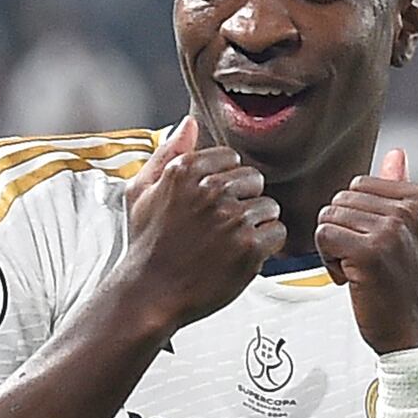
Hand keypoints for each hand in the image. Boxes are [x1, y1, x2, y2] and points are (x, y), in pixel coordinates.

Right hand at [113, 116, 286, 332]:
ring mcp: (231, 219)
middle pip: (254, 180)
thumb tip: (189, 124)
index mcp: (185, 172)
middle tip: (219, 227)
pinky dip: (265, 246)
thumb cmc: (145, 246)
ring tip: (228, 243)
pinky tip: (239, 255)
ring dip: (254, 225)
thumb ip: (167, 153)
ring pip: (268, 207)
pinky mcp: (249, 247)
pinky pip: (277, 232)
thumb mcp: (140, 192)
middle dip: (241, 201)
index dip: (224, 183)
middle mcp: (210, 191)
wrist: (149, 293)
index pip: (231, 159)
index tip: (210, 205)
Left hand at [315, 148, 417, 353]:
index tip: (379, 245)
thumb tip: (396, 153)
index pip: (358, 185)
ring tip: (361, 269)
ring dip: (335, 248)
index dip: (357, 217)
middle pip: (340, 200)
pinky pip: (322, 236)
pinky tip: (351, 279)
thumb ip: (400, 190)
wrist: (412, 332)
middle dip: (343, 232)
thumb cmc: (405, 282)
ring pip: (328, 217)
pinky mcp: (370, 252)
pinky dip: (328, 261)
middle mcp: (411, 209)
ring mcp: (392, 229)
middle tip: (367, 261)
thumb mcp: (412, 232)